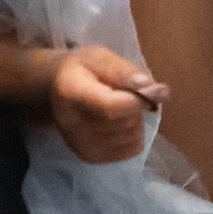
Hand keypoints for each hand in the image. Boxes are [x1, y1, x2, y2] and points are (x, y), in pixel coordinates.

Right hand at [48, 45, 165, 163]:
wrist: (55, 90)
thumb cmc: (82, 69)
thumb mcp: (99, 57)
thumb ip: (124, 71)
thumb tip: (151, 87)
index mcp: (71, 92)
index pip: (109, 106)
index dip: (138, 101)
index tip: (157, 89)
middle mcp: (70, 123)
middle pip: (124, 121)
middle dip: (137, 105)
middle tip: (127, 92)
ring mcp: (78, 144)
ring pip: (130, 136)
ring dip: (136, 121)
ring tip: (121, 106)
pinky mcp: (88, 156)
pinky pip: (129, 150)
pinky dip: (133, 136)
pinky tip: (121, 123)